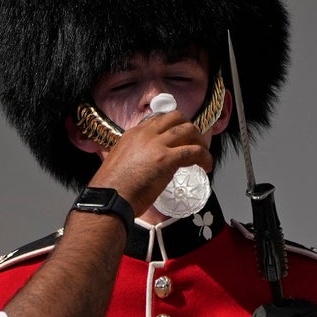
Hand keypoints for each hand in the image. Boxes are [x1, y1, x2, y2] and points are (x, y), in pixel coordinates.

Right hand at [88, 110, 211, 215]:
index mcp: (133, 134)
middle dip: (190, 129)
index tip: (180, 139)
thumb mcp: (120, 162)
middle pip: (177, 117)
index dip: (174, 127)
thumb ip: (135, 156)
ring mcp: (156, 145)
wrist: (109, 199)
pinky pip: (194, 151)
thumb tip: (147, 164)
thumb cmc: (112, 189)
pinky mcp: (166, 159)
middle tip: (194, 144)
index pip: (159, 120)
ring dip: (200, 142)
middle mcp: (146, 134)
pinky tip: (207, 166)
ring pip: (188, 130)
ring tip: (203, 156)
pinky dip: (205, 157)